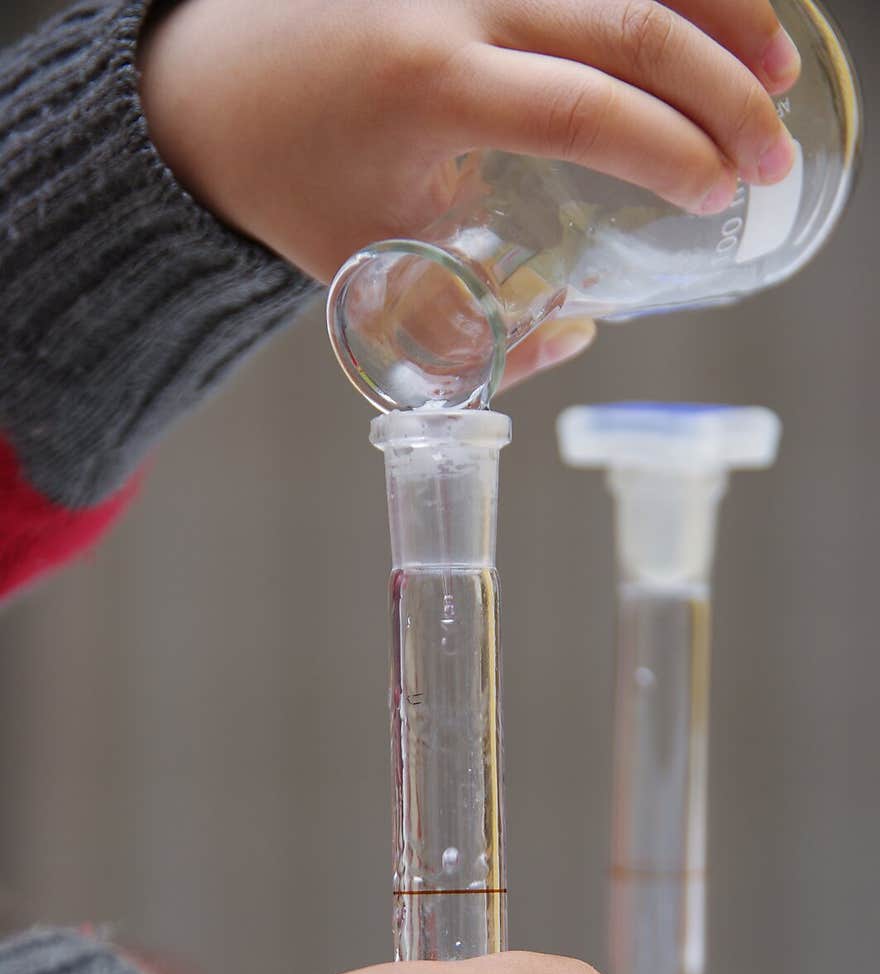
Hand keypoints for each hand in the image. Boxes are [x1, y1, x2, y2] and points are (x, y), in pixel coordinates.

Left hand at [140, 0, 799, 286]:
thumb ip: (467, 331)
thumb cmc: (294, 187)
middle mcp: (456, 2)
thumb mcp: (368, 276)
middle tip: (772, 157)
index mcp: (430, 86)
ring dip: (717, 15)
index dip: (668, 150)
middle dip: (720, 92)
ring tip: (778, 72)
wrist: (216, 85)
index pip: (583, 108)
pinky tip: (717, 17)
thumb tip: (579, 333)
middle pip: (627, 23)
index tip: (718, 197)